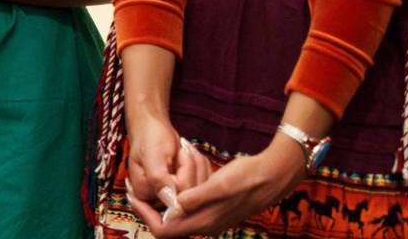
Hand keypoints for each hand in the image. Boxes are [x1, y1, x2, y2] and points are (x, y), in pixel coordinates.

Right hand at [123, 111, 213, 229]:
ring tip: (185, 149)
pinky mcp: (184, 190)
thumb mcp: (153, 155)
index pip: (177, 199)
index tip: (180, 153)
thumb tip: (171, 203)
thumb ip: (158, 180)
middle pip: (190, 195)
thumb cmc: (149, 137)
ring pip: (200, 189)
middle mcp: (158, 200)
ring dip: (198, 164)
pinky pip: (204, 184)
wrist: (152, 126)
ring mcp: (172, 196)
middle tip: (183, 149)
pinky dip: (202, 165)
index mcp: (144, 195)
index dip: (184, 176)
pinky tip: (190, 154)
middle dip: (191, 167)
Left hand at [138, 134, 298, 236]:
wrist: (274, 175)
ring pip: (176, 218)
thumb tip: (174, 206)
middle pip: (167, 227)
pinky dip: (174, 198)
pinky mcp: (214, 209)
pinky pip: (187, 209)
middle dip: (148, 210)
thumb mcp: (220, 184)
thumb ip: (197, 197)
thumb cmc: (248, 178)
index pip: (164, 232)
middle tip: (133, 189)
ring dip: (159, 204)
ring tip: (144, 185)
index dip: (145, 216)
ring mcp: (211, 218)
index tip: (133, 196)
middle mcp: (206, 224)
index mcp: (204, 222)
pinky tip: (169, 181)